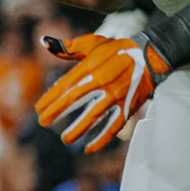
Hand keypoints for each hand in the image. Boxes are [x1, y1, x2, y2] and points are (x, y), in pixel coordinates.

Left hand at [35, 33, 168, 151]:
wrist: (150, 55)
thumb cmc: (117, 49)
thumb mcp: (92, 43)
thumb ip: (68, 47)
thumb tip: (45, 43)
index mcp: (90, 68)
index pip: (65, 86)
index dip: (50, 99)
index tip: (38, 109)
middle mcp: (102, 83)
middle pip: (75, 101)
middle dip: (57, 113)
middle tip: (43, 123)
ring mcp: (116, 96)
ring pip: (94, 116)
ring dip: (78, 129)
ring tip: (65, 139)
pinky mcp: (129, 106)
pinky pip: (115, 125)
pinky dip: (103, 138)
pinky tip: (90, 148)